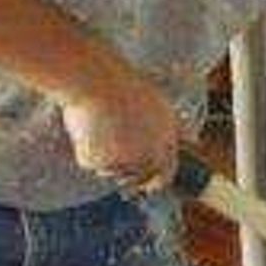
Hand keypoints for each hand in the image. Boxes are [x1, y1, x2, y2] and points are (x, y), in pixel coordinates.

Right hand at [62, 68, 182, 189]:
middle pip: (137, 178)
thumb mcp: (150, 102)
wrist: (95, 78)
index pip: (167, 170)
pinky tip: (85, 126)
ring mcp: (126, 158)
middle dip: (126, 178)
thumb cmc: (118, 82)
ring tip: (95, 123)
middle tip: (114, 171)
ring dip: (102, 154)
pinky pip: (90, 162)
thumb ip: (159, 127)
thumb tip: (182, 139)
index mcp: (166, 135)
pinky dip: (84, 148)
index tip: (147, 186)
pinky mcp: (101, 160)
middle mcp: (149, 152)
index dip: (156, 180)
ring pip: (109, 169)